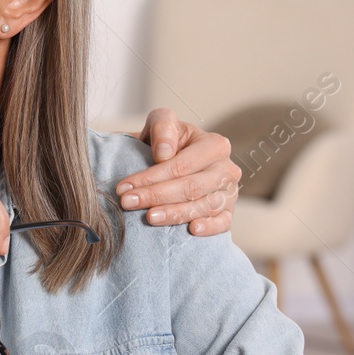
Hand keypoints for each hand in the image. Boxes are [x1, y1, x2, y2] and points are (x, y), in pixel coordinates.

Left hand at [117, 107, 240, 235]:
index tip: (124, 187)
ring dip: (175, 214)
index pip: (181, 165)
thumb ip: (162, 128)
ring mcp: (230, 192)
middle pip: (192, 187)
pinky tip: (192, 230)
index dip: (151, 177)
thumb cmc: (167, 143)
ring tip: (149, 218)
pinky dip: (209, 227)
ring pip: (204, 206)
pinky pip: (223, 223)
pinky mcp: (228, 212)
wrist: (174, 161)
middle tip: (128, 203)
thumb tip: (163, 154)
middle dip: (156, 196)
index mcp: (215, 145)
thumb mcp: (162, 124)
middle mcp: (226, 169)